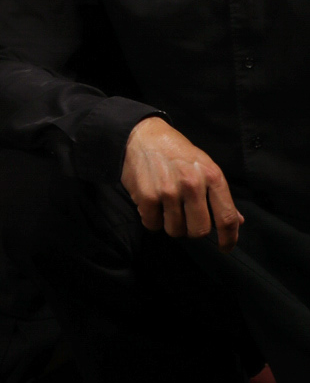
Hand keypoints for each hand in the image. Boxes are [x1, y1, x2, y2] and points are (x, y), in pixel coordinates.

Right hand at [121, 117, 242, 248]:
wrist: (144, 135)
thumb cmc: (179, 153)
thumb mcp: (206, 167)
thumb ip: (219, 195)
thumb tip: (237, 221)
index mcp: (212, 176)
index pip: (226, 218)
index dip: (228, 239)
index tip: (224, 248)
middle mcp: (192, 184)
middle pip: (199, 231)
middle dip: (193, 230)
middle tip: (186, 219)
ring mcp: (168, 191)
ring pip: (175, 231)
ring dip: (171, 225)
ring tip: (168, 209)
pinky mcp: (146, 196)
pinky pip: (152, 225)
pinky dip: (152, 220)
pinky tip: (153, 206)